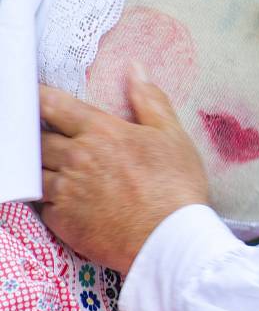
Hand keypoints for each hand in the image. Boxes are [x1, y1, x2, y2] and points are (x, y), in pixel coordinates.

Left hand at [39, 65, 208, 272]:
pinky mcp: (62, 221)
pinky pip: (42, 204)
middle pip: (38, 139)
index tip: (30, 94)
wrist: (169, 239)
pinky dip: (48, 199)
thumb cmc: (176, 186)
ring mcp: (66, 191)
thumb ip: (150, 100)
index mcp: (101, 132)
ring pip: (34, 171)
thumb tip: (136, 70)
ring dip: (40, 166)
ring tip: (54, 167)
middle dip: (36, 134)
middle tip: (42, 134)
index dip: (38, 97)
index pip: (56, 106)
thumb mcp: (172, 136)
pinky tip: (64, 199)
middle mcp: (77, 158)